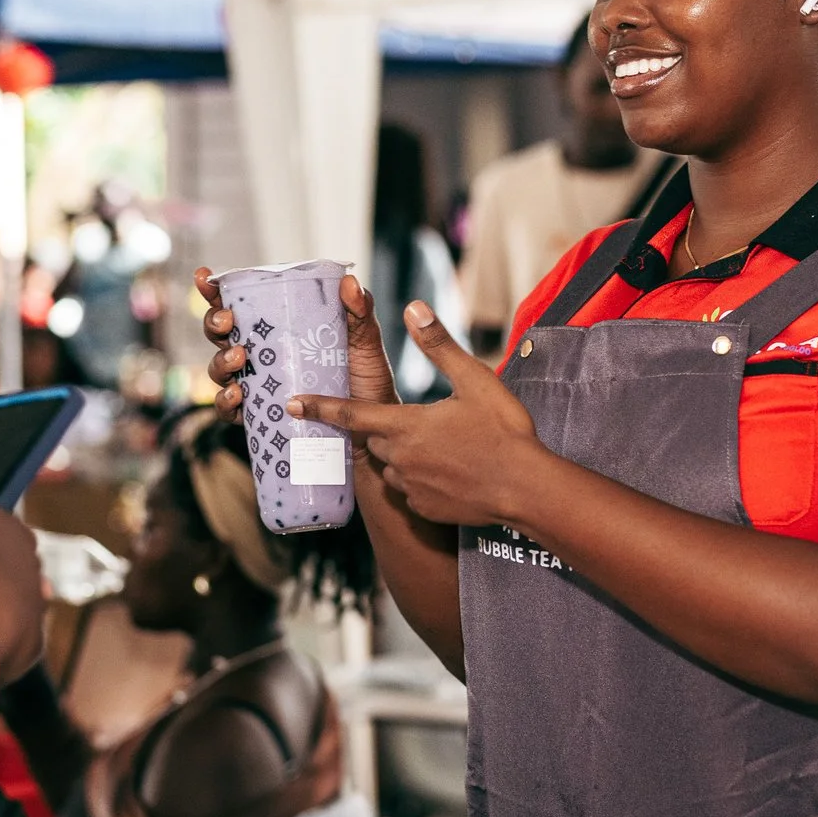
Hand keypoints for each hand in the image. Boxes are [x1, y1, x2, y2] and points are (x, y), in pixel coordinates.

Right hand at [195, 268, 397, 420]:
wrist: (372, 428)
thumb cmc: (365, 380)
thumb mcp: (364, 341)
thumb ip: (359, 310)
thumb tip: (348, 282)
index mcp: (279, 329)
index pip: (242, 305)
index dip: (215, 290)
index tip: (205, 277)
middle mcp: (261, 356)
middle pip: (219, 334)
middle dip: (214, 322)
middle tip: (228, 321)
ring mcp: (256, 386)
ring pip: (218, 369)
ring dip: (221, 360)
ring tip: (239, 357)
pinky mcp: (259, 416)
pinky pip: (229, 410)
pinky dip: (225, 402)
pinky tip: (237, 395)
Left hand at [291, 302, 543, 526]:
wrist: (527, 490)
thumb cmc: (503, 432)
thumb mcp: (474, 379)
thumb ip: (438, 345)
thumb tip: (413, 307)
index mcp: (404, 426)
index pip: (349, 415)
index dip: (318, 407)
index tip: (290, 404)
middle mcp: (399, 460)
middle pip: (376, 438)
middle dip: (388, 427)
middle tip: (419, 421)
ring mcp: (411, 488)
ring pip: (393, 464)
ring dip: (406, 453)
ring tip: (444, 446)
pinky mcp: (425, 509)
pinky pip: (411, 489)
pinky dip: (423, 478)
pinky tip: (453, 471)